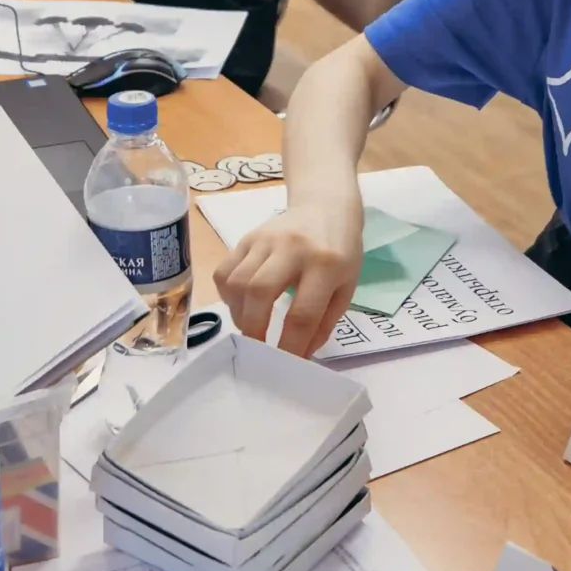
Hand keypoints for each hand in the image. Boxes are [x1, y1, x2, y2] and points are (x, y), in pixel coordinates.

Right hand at [218, 196, 363, 357]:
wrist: (325, 205)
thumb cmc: (341, 251)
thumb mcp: (346, 287)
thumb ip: (324, 322)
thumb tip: (300, 354)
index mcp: (326, 264)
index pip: (303, 314)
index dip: (291, 346)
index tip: (286, 365)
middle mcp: (293, 249)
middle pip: (260, 293)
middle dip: (255, 330)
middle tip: (259, 349)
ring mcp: (266, 240)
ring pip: (237, 282)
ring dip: (240, 314)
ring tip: (251, 325)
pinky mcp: (247, 237)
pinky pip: (225, 270)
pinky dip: (227, 295)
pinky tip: (242, 303)